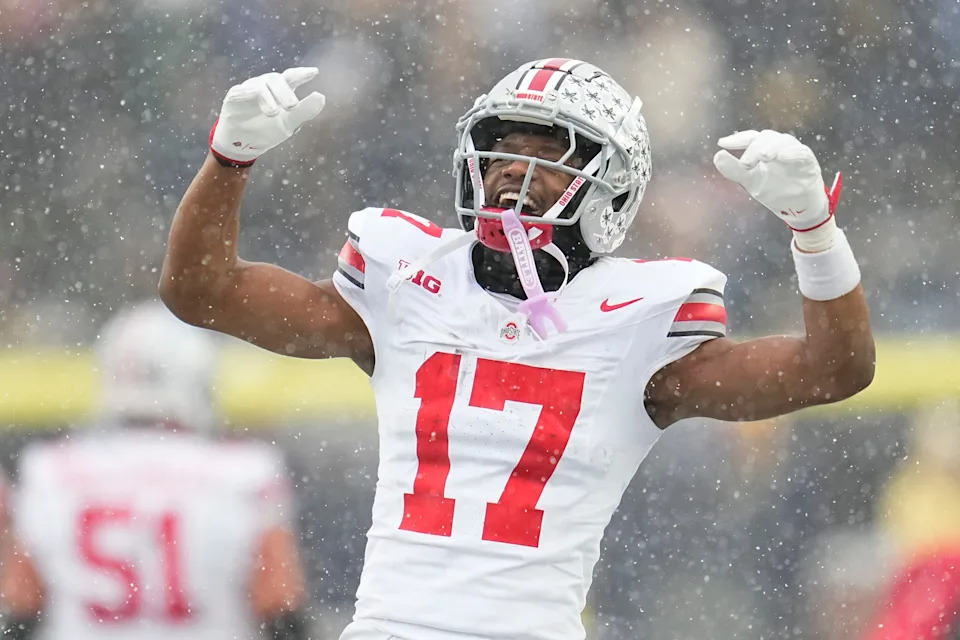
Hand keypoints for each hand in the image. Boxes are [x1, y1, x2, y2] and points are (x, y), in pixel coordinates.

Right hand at [210, 67, 325, 165]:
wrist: (243, 145)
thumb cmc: (267, 130)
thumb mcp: (290, 123)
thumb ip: (306, 111)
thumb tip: (321, 96)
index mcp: (281, 90)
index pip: (291, 77)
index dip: (301, 74)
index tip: (314, 72)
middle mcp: (265, 85)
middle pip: (276, 79)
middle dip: (285, 92)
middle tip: (292, 107)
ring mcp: (249, 88)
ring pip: (260, 85)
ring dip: (269, 97)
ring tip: (274, 113)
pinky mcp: (234, 95)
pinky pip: (242, 91)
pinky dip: (249, 95)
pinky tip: (256, 104)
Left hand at [713, 129, 841, 251]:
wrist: (797, 208)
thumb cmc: (775, 190)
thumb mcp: (750, 181)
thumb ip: (734, 170)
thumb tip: (717, 155)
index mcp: (764, 148)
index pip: (750, 138)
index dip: (737, 139)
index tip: (722, 143)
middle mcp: (779, 146)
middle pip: (766, 138)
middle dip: (754, 149)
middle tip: (745, 164)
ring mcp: (795, 152)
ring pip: (784, 142)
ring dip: (772, 148)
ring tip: (763, 157)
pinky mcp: (809, 162)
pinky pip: (802, 153)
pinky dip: (793, 153)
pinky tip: (782, 157)